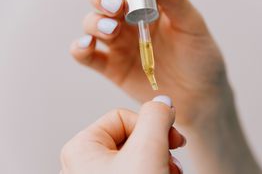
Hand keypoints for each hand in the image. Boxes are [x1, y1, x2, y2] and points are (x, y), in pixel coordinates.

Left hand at [60, 96, 185, 173]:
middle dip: (157, 146)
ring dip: (159, 160)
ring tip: (169, 172)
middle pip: (131, 136)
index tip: (172, 138)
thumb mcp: (146, 150)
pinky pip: (135, 169)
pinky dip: (153, 171)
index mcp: (82, 148)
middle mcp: (85, 163)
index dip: (150, 125)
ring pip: (136, 155)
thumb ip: (155, 118)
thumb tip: (163, 102)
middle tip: (172, 159)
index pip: (122, 117)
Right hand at [70, 0, 226, 124]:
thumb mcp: (192, 26)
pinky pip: (87, 56)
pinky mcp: (112, 68)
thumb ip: (173, 0)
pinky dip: (80, 48)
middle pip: (103, 2)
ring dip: (95, 23)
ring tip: (111, 30)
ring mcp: (119, 45)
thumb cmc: (200, 59)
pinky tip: (87, 45)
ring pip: (92, 25)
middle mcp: (130, 24)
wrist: (200, 96)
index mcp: (150, 8)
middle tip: (117, 7)